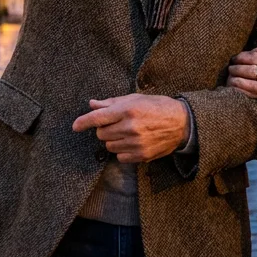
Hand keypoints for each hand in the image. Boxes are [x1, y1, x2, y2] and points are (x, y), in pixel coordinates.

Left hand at [71, 94, 189, 162]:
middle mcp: (130, 127)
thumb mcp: (135, 99)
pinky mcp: (141, 155)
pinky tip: (133, 142)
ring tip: (127, 133)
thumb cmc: (157, 106)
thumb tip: (92, 104)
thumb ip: (111, 103)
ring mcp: (136, 143)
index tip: (75, 126)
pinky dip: (123, 151)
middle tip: (117, 124)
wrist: (181, 123)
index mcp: (127, 110)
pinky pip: (120, 157)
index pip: (97, 118)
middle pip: (101, 134)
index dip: (83, 122)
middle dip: (105, 129)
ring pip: (109, 146)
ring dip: (113, 140)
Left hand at [228, 46, 256, 118]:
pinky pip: (250, 85)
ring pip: (249, 70)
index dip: (253, 50)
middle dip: (240, 58)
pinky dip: (239, 83)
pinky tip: (233, 83)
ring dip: (236, 70)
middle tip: (233, 60)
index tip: (247, 54)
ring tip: (230, 71)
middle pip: (253, 58)